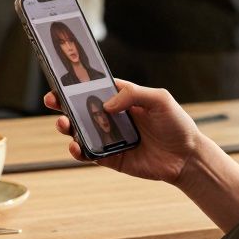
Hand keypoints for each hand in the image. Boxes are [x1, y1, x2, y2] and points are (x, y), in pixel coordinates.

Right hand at [45, 80, 201, 184]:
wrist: (187, 157)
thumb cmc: (177, 124)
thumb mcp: (160, 99)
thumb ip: (133, 94)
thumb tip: (106, 104)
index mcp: (123, 99)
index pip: (96, 88)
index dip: (78, 84)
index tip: (61, 80)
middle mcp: (114, 117)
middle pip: (82, 109)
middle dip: (64, 104)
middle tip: (51, 101)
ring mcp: (111, 138)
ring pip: (81, 131)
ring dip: (68, 127)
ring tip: (63, 124)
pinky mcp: (112, 158)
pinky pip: (90, 154)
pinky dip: (79, 151)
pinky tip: (75, 146)